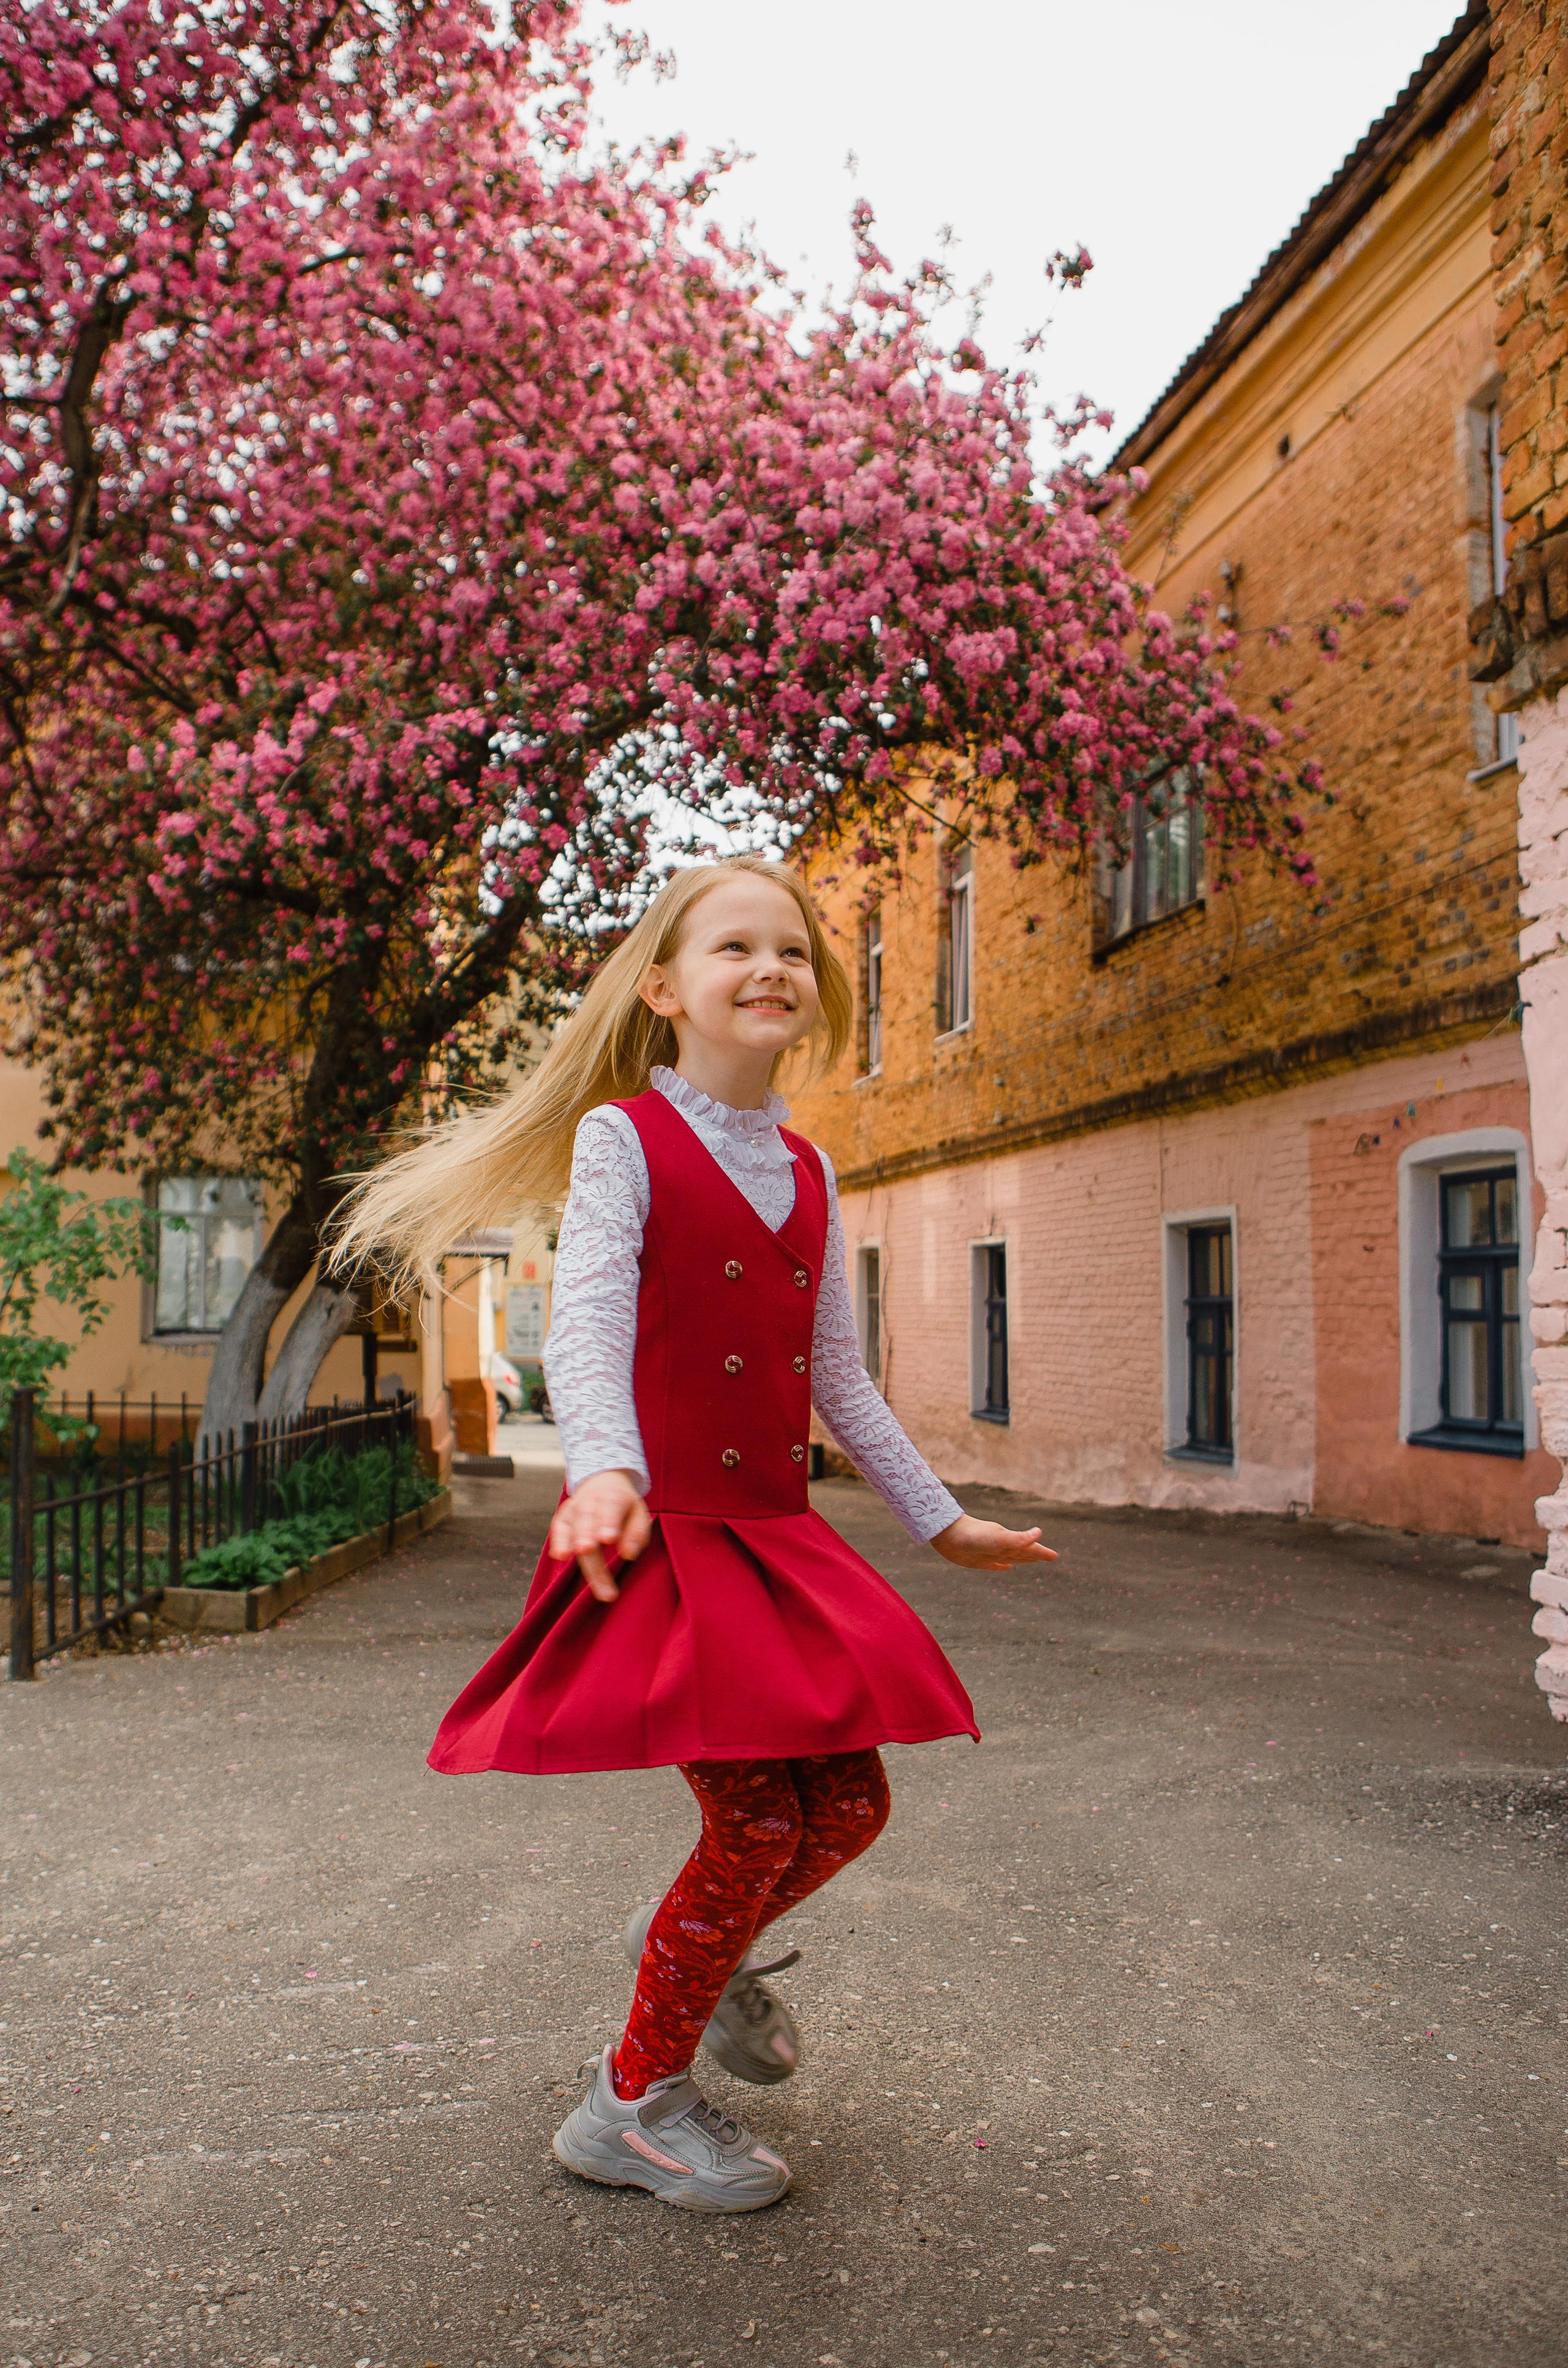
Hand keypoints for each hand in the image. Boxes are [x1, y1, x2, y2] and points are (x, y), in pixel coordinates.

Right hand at [547, 1468, 650, 1602]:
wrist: (602, 1483)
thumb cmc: (624, 1506)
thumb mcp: (638, 1514)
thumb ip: (636, 1534)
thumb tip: (629, 1554)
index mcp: (614, 1497)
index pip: (611, 1508)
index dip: (608, 1523)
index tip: (609, 1538)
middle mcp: (590, 1501)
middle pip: (588, 1520)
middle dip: (586, 1536)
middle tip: (587, 1550)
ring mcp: (574, 1508)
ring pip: (572, 1526)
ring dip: (570, 1541)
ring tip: (566, 1555)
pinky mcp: (563, 1518)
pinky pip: (559, 1529)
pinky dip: (558, 1541)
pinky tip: (559, 1555)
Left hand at [931, 1514, 1056, 1570]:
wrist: (947, 1534)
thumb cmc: (974, 1535)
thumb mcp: (999, 1537)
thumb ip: (1019, 1538)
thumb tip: (1039, 1532)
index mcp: (1009, 1542)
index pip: (1029, 1548)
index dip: (1041, 1552)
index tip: (1055, 1556)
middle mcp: (1001, 1547)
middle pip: (1023, 1552)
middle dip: (1036, 1555)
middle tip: (1049, 1557)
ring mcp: (990, 1553)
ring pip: (1011, 1557)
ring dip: (1022, 1559)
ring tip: (1031, 1560)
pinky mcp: (978, 1560)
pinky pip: (994, 1564)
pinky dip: (1001, 1566)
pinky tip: (1005, 1567)